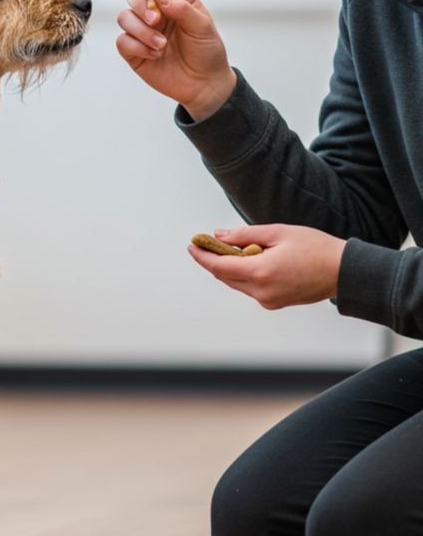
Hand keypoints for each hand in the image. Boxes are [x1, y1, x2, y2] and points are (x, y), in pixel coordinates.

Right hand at [116, 0, 236, 118]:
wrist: (203, 84)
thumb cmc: (206, 52)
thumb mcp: (202, 26)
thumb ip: (182, 8)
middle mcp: (156, 11)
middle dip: (140, 4)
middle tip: (155, 20)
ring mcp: (143, 31)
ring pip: (124, 17)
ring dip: (141, 30)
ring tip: (161, 45)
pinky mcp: (134, 51)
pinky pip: (122, 41)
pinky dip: (137, 47)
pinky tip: (155, 55)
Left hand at [187, 224, 346, 308]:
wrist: (343, 271)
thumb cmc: (314, 247)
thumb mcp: (278, 232)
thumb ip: (245, 235)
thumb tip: (219, 235)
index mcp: (260, 273)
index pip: (219, 267)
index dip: (202, 256)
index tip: (192, 245)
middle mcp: (261, 292)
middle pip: (225, 277)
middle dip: (213, 260)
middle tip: (205, 242)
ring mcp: (268, 300)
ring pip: (237, 283)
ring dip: (229, 267)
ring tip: (228, 248)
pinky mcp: (275, 303)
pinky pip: (251, 288)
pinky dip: (244, 274)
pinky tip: (250, 259)